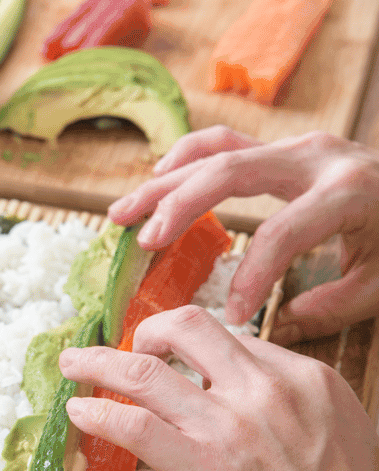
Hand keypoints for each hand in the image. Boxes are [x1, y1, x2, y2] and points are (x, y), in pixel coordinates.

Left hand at [59, 306, 378, 470]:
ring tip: (74, 364)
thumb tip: (236, 385)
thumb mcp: (337, 429)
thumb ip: (287, 399)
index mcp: (302, 377)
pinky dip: (97, 413)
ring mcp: (228, 424)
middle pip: (185, 327)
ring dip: (97, 363)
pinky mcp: (198, 464)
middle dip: (145, 331)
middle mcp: (265, 389)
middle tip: (126, 348)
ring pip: (143, 371)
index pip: (231, 338)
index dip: (193, 348)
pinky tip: (80, 412)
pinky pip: (132, 424)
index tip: (171, 359)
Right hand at [107, 126, 378, 343]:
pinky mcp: (284, 147)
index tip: (229, 318)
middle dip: (177, 206)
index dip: (251, 277)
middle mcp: (314, 156)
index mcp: (347, 191)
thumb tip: (272, 328)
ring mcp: (296, 145)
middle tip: (141, 241)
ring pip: (215, 151)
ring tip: (122, 213)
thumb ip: (331, 307)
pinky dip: (185, 160)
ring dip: (163, 182)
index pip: (281, 233)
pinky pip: (224, 143)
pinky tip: (158, 182)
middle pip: (228, 172)